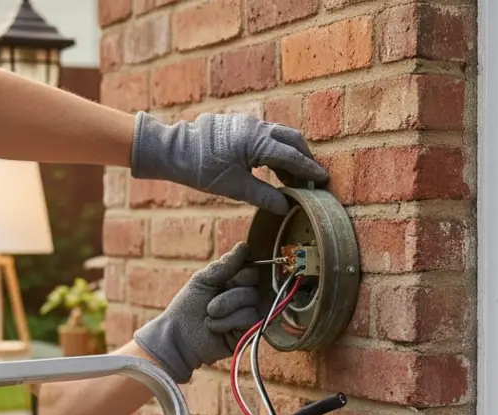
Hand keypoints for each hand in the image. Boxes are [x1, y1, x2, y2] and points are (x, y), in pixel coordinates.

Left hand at [130, 112, 328, 214]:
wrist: (174, 150)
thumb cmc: (201, 169)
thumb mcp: (235, 188)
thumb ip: (264, 197)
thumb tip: (286, 207)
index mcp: (259, 142)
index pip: (293, 157)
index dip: (309, 170)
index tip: (324, 180)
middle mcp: (257, 127)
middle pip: (292, 140)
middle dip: (304, 159)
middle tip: (311, 180)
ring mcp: (248, 123)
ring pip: (280, 136)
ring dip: (290, 155)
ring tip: (292, 179)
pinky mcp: (240, 125)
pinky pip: (267, 135)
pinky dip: (277, 150)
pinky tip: (273, 168)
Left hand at [133, 243, 261, 382]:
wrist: (178, 337)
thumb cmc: (187, 307)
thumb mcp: (203, 280)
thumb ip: (225, 264)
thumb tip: (245, 246)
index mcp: (234, 281)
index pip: (252, 268)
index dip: (240, 272)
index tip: (224, 280)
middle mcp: (245, 296)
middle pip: (254, 282)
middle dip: (229, 293)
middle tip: (209, 304)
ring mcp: (249, 313)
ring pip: (252, 300)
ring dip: (225, 308)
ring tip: (209, 317)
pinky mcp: (250, 331)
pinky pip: (250, 317)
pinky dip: (228, 322)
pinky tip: (215, 328)